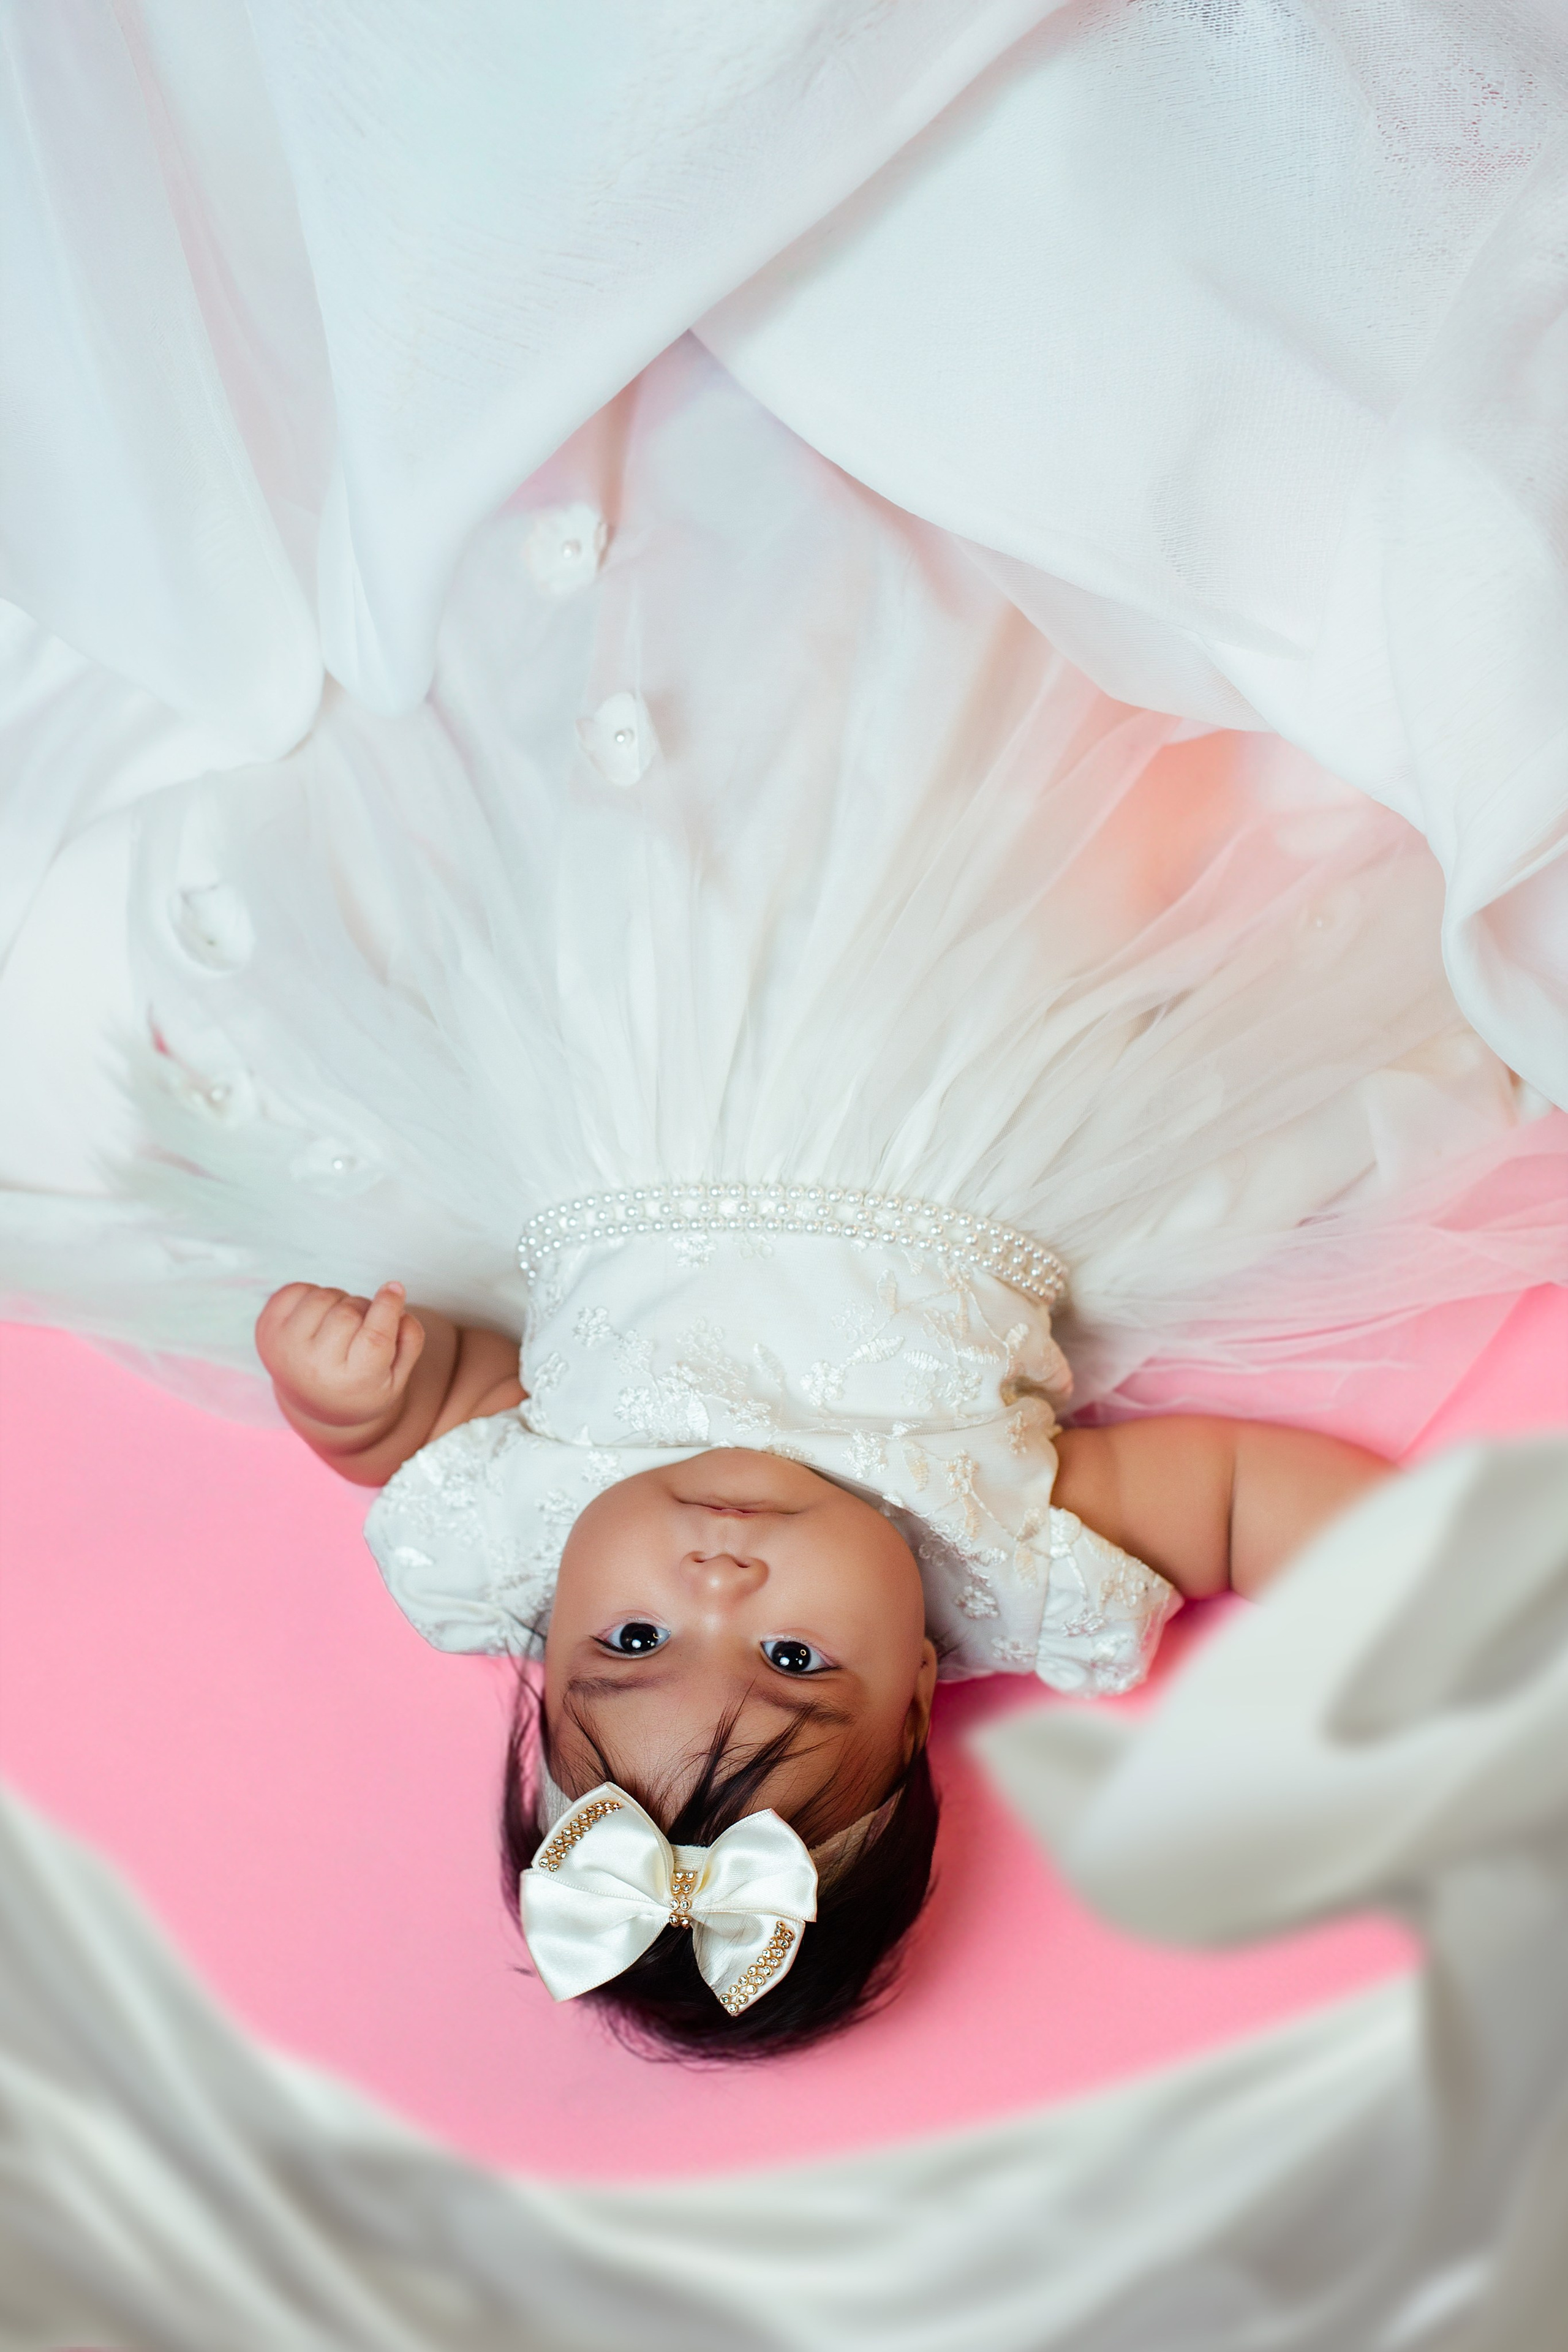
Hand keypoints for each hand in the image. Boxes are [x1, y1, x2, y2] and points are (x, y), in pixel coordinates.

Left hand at [255, 1281, 425, 1430]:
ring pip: (323, 1297)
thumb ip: (410, 1340)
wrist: (315, 1404)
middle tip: (364, 1323)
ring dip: (339, 1301)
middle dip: (364, 1308)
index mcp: (352, 1383)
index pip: (374, 1337)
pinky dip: (313, 1294)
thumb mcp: (397, 1378)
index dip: (388, 1306)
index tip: (395, 1288)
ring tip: (340, 1323)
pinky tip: (318, 1319)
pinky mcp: (267, 1330)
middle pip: (349, 1312)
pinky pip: (296, 1289)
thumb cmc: (361, 1385)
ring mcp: (285, 1349)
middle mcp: (314, 1368)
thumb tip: (395, 1295)